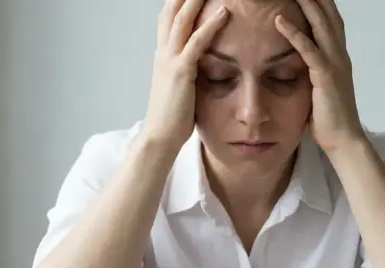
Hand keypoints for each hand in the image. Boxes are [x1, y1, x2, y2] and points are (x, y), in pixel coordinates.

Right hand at [140, 0, 228, 147]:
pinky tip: (224, 12)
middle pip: (171, 11)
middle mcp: (163, 52)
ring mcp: (170, 60)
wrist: (160, 136)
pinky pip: (197, 42)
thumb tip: (199, 66)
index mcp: (162, 55)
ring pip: (182, 19)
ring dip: (197, 0)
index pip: (167, 18)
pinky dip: (211, 24)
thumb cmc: (172, 117)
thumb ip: (186, 71)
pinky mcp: (181, 72)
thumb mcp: (178, 87)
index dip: (177, 1)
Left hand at [275, 0, 365, 152]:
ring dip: (306, 5)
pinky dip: (294, 33)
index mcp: (339, 57)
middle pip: (329, 15)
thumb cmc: (330, 118)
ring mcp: (335, 65)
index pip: (332, 21)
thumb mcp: (321, 89)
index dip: (322, 4)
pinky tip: (279, 21)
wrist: (344, 140)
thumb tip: (298, 67)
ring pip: (320, 26)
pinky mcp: (326, 77)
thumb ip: (313, 73)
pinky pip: (308, 50)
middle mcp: (340, 56)